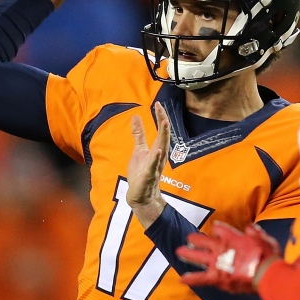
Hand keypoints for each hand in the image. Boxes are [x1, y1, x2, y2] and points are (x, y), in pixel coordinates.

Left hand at [127, 103, 170, 228]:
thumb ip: (139, 134)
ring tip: (164, 123)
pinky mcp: (148, 177)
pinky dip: (156, 159)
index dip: (160, 117)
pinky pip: (153, 167)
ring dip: (163, 137)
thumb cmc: (141, 173)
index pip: (161, 131)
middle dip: (163, 123)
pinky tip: (158, 151)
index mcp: (157, 149)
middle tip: (161, 109)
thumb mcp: (139, 150)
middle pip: (164, 137)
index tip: (158, 104)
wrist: (141, 196)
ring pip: (161, 150)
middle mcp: (159, 157)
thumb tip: (135, 116)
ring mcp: (155, 166)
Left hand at [176, 221, 280, 292]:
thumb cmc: (268, 255)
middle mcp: (221, 248)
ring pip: (197, 257)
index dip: (218, 228)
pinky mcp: (216, 278)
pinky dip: (191, 279)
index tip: (216, 228)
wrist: (265, 273)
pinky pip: (200, 278)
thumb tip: (249, 228)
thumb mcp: (265, 239)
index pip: (221, 229)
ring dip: (188, 254)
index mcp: (233, 237)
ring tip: (179, 251)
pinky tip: (181, 280)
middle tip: (189, 238)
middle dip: (196, 239)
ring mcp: (216, 263)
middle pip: (204, 241)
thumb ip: (256, 232)